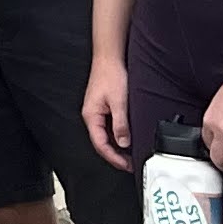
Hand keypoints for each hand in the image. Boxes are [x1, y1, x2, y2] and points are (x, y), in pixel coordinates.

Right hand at [83, 52, 133, 167]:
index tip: (127, 165)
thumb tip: (123, 143)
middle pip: (101, 143)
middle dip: (115, 155)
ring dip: (117, 146)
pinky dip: (117, 136)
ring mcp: (96, 112)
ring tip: (131, 154)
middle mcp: (91, 116)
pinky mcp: (103, 108)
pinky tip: (127, 138)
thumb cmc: (111, 75)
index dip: (114, 158)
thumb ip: (120, 123)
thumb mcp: (119, 102)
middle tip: (131, 164)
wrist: (109, 58)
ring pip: (105, 136)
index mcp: (91, 116)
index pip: (100, 145)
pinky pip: (108, 128)